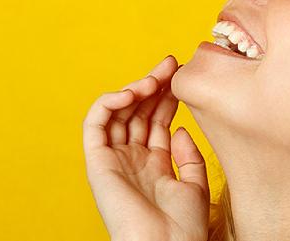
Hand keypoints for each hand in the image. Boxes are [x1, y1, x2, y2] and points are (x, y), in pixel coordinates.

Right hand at [82, 55, 209, 240]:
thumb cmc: (184, 225)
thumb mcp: (194, 183)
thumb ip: (187, 154)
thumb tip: (179, 129)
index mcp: (154, 164)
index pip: (156, 119)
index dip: (167, 95)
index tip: (182, 73)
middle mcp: (132, 159)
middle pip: (138, 112)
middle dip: (154, 85)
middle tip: (171, 64)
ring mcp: (114, 159)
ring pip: (117, 113)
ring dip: (134, 90)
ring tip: (154, 79)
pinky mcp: (97, 162)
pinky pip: (95, 125)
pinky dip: (108, 103)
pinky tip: (131, 92)